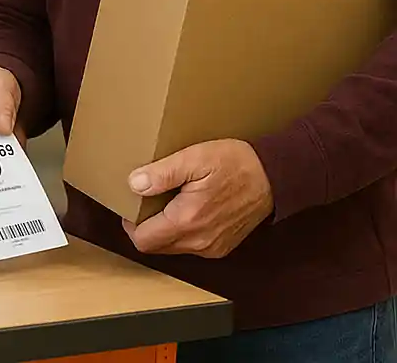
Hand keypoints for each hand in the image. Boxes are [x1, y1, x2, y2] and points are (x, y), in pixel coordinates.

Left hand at [123, 139, 273, 258]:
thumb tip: (134, 184)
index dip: (130, 225)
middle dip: (145, 227)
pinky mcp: (222, 246)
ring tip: (164, 201)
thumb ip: (162, 173)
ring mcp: (213, 247)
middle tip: (145, 200)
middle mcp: (199, 242)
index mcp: (188, 221)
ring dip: (163, 230)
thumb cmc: (235, 163)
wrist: (274, 176)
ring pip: (173, 247)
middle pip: (156, 246)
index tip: (130, 204)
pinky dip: (181, 232)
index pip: (144, 241)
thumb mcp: (194, 158)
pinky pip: (191, 245)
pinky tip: (184, 208)